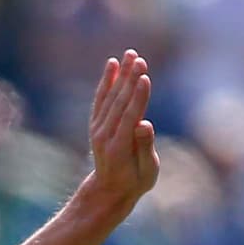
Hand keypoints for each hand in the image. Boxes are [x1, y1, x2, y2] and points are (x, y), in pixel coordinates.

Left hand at [88, 50, 159, 205]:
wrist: (109, 190)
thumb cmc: (135, 181)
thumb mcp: (147, 171)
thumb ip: (145, 148)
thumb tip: (144, 124)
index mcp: (119, 148)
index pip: (129, 116)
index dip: (137, 96)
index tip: (144, 76)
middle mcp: (105, 136)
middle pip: (118, 103)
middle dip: (129, 80)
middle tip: (139, 59)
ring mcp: (98, 130)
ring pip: (109, 98)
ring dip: (120, 75)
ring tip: (130, 54)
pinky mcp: (96, 125)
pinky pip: (100, 100)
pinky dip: (106, 82)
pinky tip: (112, 65)